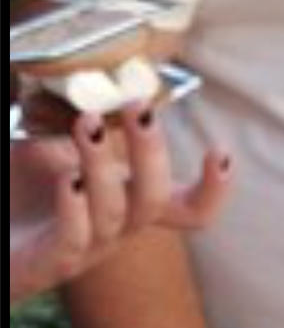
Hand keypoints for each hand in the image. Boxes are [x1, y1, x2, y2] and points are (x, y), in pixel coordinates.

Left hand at [9, 107, 231, 305]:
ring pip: (115, 213)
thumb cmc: (20, 189)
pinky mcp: (51, 263)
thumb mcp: (50, 141)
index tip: (220, 150)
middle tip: (137, 106)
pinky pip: (74, 239)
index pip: (188, 209)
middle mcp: (116, 227)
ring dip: (104, 166)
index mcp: (127, 201)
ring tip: (85, 125)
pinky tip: (68, 179)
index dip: (214, 190)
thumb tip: (81, 64)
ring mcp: (86, 248)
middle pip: (156, 200)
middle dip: (152, 152)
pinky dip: (75, 206)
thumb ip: (73, 112)